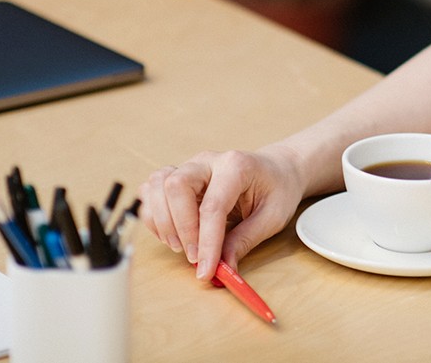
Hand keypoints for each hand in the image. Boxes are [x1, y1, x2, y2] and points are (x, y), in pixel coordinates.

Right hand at [138, 145, 306, 280]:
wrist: (278, 168)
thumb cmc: (278, 189)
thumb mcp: (273, 217)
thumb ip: (245, 240)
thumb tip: (222, 268)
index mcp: (237, 166)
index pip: (212, 206)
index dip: (206, 242)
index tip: (205, 270)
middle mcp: (209, 161)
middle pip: (175, 185)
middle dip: (180, 227)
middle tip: (194, 255)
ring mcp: (191, 166)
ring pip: (157, 184)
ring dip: (162, 220)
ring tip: (180, 245)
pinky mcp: (179, 176)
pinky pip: (152, 190)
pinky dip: (153, 214)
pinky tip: (170, 233)